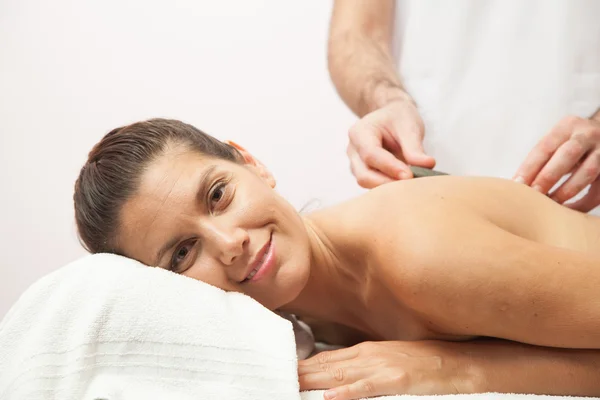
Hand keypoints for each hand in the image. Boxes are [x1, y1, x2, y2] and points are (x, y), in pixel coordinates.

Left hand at [298, 341, 471, 399]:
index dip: (301, 367)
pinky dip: (349, 393)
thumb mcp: (387, 360)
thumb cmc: (423, 362)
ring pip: (339, 375)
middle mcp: (366, 356)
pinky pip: (368, 388)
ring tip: (291, 387)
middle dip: (299, 375)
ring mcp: (381, 367)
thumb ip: (361, 367)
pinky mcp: (397, 380)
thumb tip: (336, 378)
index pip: (324, 359)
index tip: (281, 372)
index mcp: (363, 351)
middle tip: (276, 380)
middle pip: (325, 366)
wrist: (458, 362)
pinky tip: (331, 398)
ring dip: (313, 382)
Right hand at [347, 100, 435, 188]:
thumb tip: (427, 165)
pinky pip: (373, 186)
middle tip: (411, 185)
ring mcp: (356, 164)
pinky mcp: (364, 174)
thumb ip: (415, 147)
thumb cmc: (398, 118)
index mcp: (359, 132)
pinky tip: (405, 186)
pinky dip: (388, 188)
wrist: (391, 117)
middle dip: (387, 183)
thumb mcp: (409, 126)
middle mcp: (353, 150)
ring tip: (410, 185)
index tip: (409, 176)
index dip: (389, 167)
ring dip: (388, 188)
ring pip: (367, 183)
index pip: (371, 154)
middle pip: (364, 175)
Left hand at [514, 115, 599, 211]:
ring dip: (566, 190)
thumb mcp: (557, 141)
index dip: (530, 167)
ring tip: (551, 205)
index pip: (545, 146)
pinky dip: (584, 202)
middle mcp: (588, 134)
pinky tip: (569, 210)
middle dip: (548, 177)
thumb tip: (517, 185)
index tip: (516, 185)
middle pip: (568, 154)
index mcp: (567, 126)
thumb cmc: (570, 143)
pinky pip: (599, 190)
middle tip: (534, 195)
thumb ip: (541, 158)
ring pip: (588, 171)